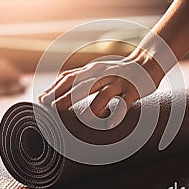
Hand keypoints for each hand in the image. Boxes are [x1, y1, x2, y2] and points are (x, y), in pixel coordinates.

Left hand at [39, 50, 164, 120]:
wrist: (147, 63)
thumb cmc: (116, 71)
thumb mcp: (96, 71)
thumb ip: (80, 79)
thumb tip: (55, 92)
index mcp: (92, 70)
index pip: (69, 77)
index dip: (55, 88)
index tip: (42, 100)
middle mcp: (103, 74)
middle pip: (82, 85)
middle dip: (66, 96)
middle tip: (53, 109)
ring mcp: (118, 82)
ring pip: (104, 93)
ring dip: (93, 106)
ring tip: (83, 120)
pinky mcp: (133, 90)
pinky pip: (125, 103)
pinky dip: (117, 113)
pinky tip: (109, 125)